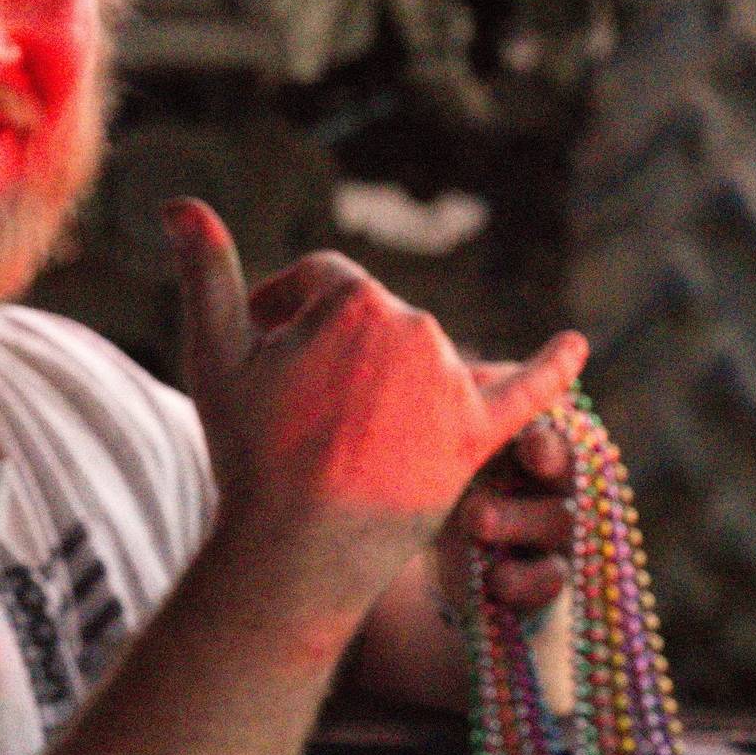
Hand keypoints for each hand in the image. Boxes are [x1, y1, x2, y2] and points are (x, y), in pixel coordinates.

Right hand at [166, 197, 584, 620]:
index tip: (259, 357)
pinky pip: (524, 391)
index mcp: (354, 298)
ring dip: (384, 379)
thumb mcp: (213, 355)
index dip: (282, 313)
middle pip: (371, 320)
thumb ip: (205, 271)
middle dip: (332, 352)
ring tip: (341, 434)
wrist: (295, 552)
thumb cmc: (249, 454)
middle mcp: (415, 326)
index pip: (320, 283)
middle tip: (293, 411)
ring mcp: (451, 381)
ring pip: (418, 358)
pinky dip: (553, 367)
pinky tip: (578, 345)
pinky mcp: (476, 434)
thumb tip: (178, 202)